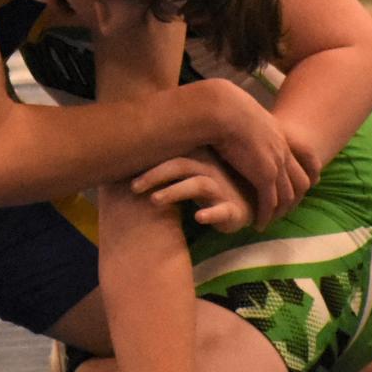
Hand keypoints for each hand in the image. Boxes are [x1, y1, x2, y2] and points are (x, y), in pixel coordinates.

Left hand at [131, 150, 253, 232]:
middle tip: (133, 187)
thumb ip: (166, 166)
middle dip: (154, 175)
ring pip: (197, 185)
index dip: (146, 160)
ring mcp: (221, 189)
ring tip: (155, 200)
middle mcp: (207, 169)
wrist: (250, 204)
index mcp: (195, 159)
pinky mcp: (233, 210)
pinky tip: (198, 218)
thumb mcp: (189, 173)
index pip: (168, 153)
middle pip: (179, 165)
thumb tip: (124, 161)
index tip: (121, 169)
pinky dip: (210, 214)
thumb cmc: (212, 187)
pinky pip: (222, 210)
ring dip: (174, 192)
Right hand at [206, 82, 312, 227]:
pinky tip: (258, 223)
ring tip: (269, 221)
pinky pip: (269, 202)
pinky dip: (265, 215)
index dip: (302, 176)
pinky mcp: (264, 176)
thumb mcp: (245, 114)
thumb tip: (236, 121)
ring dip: (279, 212)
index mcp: (280, 136)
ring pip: (286, 196)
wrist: (225, 110)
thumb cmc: (226, 107)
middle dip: (294, 200)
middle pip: (300, 183)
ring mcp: (276, 165)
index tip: (299, 187)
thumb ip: (248, 122)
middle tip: (282, 212)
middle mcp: (283, 151)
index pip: (303, 161)